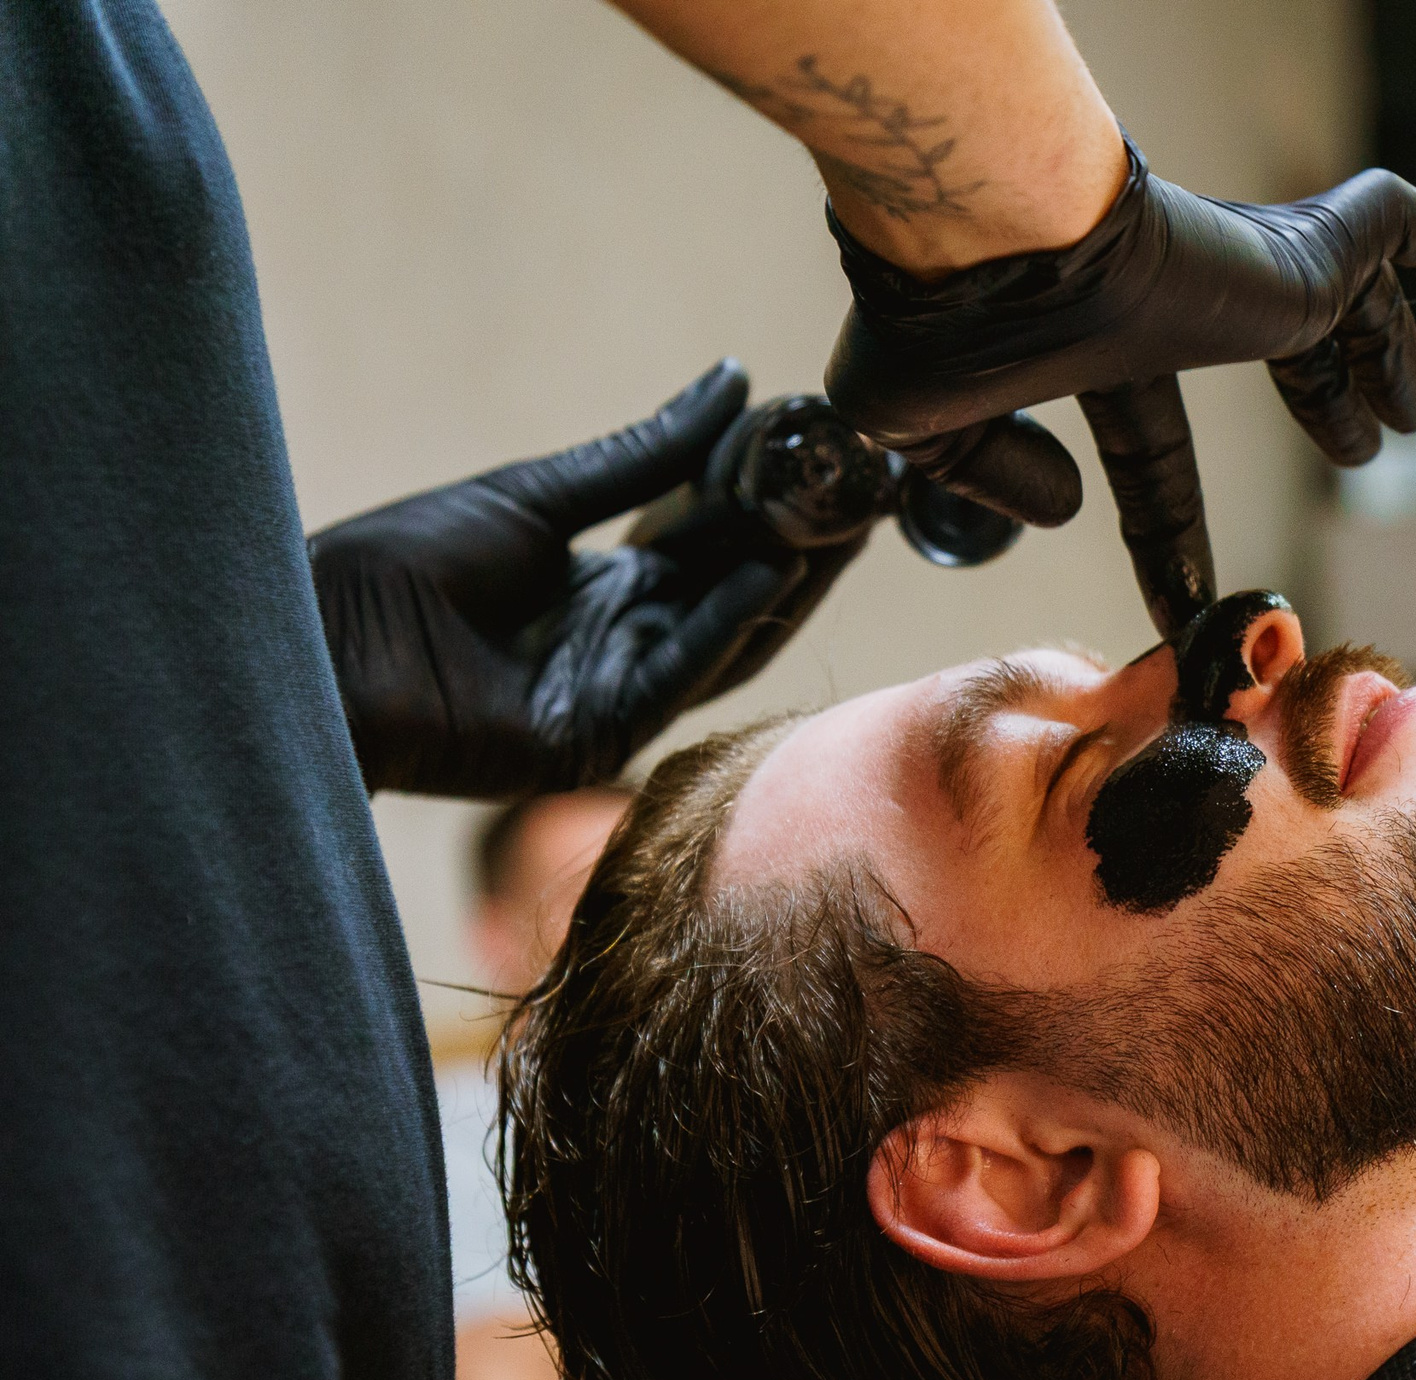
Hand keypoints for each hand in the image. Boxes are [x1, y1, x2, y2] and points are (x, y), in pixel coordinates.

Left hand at [313, 361, 856, 796]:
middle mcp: (621, 640)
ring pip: (724, 636)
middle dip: (803, 544)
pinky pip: (677, 675)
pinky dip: (724, 624)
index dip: (772, 504)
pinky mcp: (597, 734)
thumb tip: (731, 380)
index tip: (831, 458)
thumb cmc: (400, 567)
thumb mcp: (536, 495)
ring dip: (783, 585)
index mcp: (603, 585)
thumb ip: (642, 455)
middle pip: (733, 591)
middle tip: (868, 495)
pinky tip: (768, 575)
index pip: (712, 545)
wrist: (318, 644)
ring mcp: (613, 691)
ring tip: (840, 528)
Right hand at [823, 141, 1415, 637]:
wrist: (994, 244)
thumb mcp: (932, 434)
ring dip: (1383, 358)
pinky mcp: (1300, 248)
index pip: (1155, 454)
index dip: (1168, 532)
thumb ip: (990, 476)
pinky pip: (1394, 230)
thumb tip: (1066, 510)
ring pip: (1347, 306)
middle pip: (1277, 358)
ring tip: (1412, 417)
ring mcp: (1248, 272)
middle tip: (1361, 449)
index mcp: (1101, 352)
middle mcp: (1180, 306)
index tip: (1183, 593)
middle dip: (1321, 401)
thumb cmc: (947, 322)